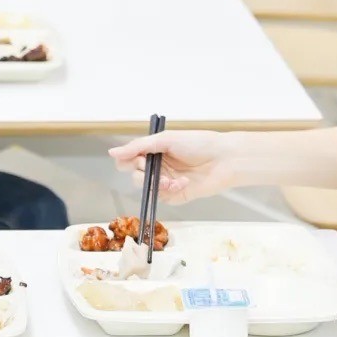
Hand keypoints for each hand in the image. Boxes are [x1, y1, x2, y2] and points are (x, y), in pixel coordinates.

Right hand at [109, 130, 234, 205]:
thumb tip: (111, 153)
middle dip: (141, 173)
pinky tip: (184, 183)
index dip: (127, 160)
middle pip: (134, 175)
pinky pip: (163, 197)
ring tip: (172, 179)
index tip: (137, 160)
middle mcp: (158, 165)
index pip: (128, 158)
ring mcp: (166, 181)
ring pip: (147, 188)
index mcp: (154, 149)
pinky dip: (171, 190)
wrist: (224, 159)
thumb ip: (139, 146)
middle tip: (153, 169)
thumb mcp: (166, 139)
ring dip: (157, 183)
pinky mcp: (176, 195)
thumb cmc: (197, 143)